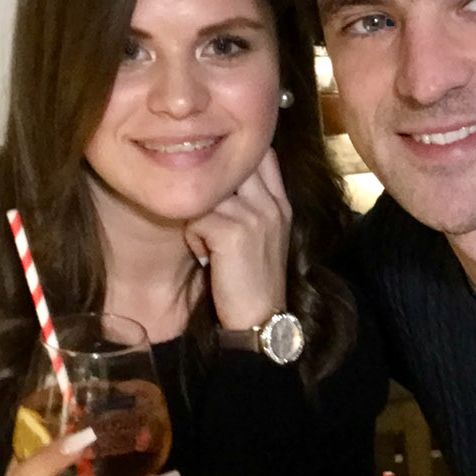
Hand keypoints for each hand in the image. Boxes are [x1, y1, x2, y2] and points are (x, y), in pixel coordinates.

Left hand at [183, 151, 292, 330]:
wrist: (261, 321)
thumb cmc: (252, 281)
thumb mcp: (263, 236)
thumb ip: (252, 204)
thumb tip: (219, 179)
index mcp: (280, 203)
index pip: (260, 155)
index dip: (234, 163)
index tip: (221, 187)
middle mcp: (271, 203)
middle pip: (228, 168)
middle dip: (210, 190)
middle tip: (209, 222)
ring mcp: (255, 215)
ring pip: (206, 193)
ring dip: (199, 219)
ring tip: (209, 246)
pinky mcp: (234, 232)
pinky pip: (196, 217)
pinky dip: (194, 239)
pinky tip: (207, 260)